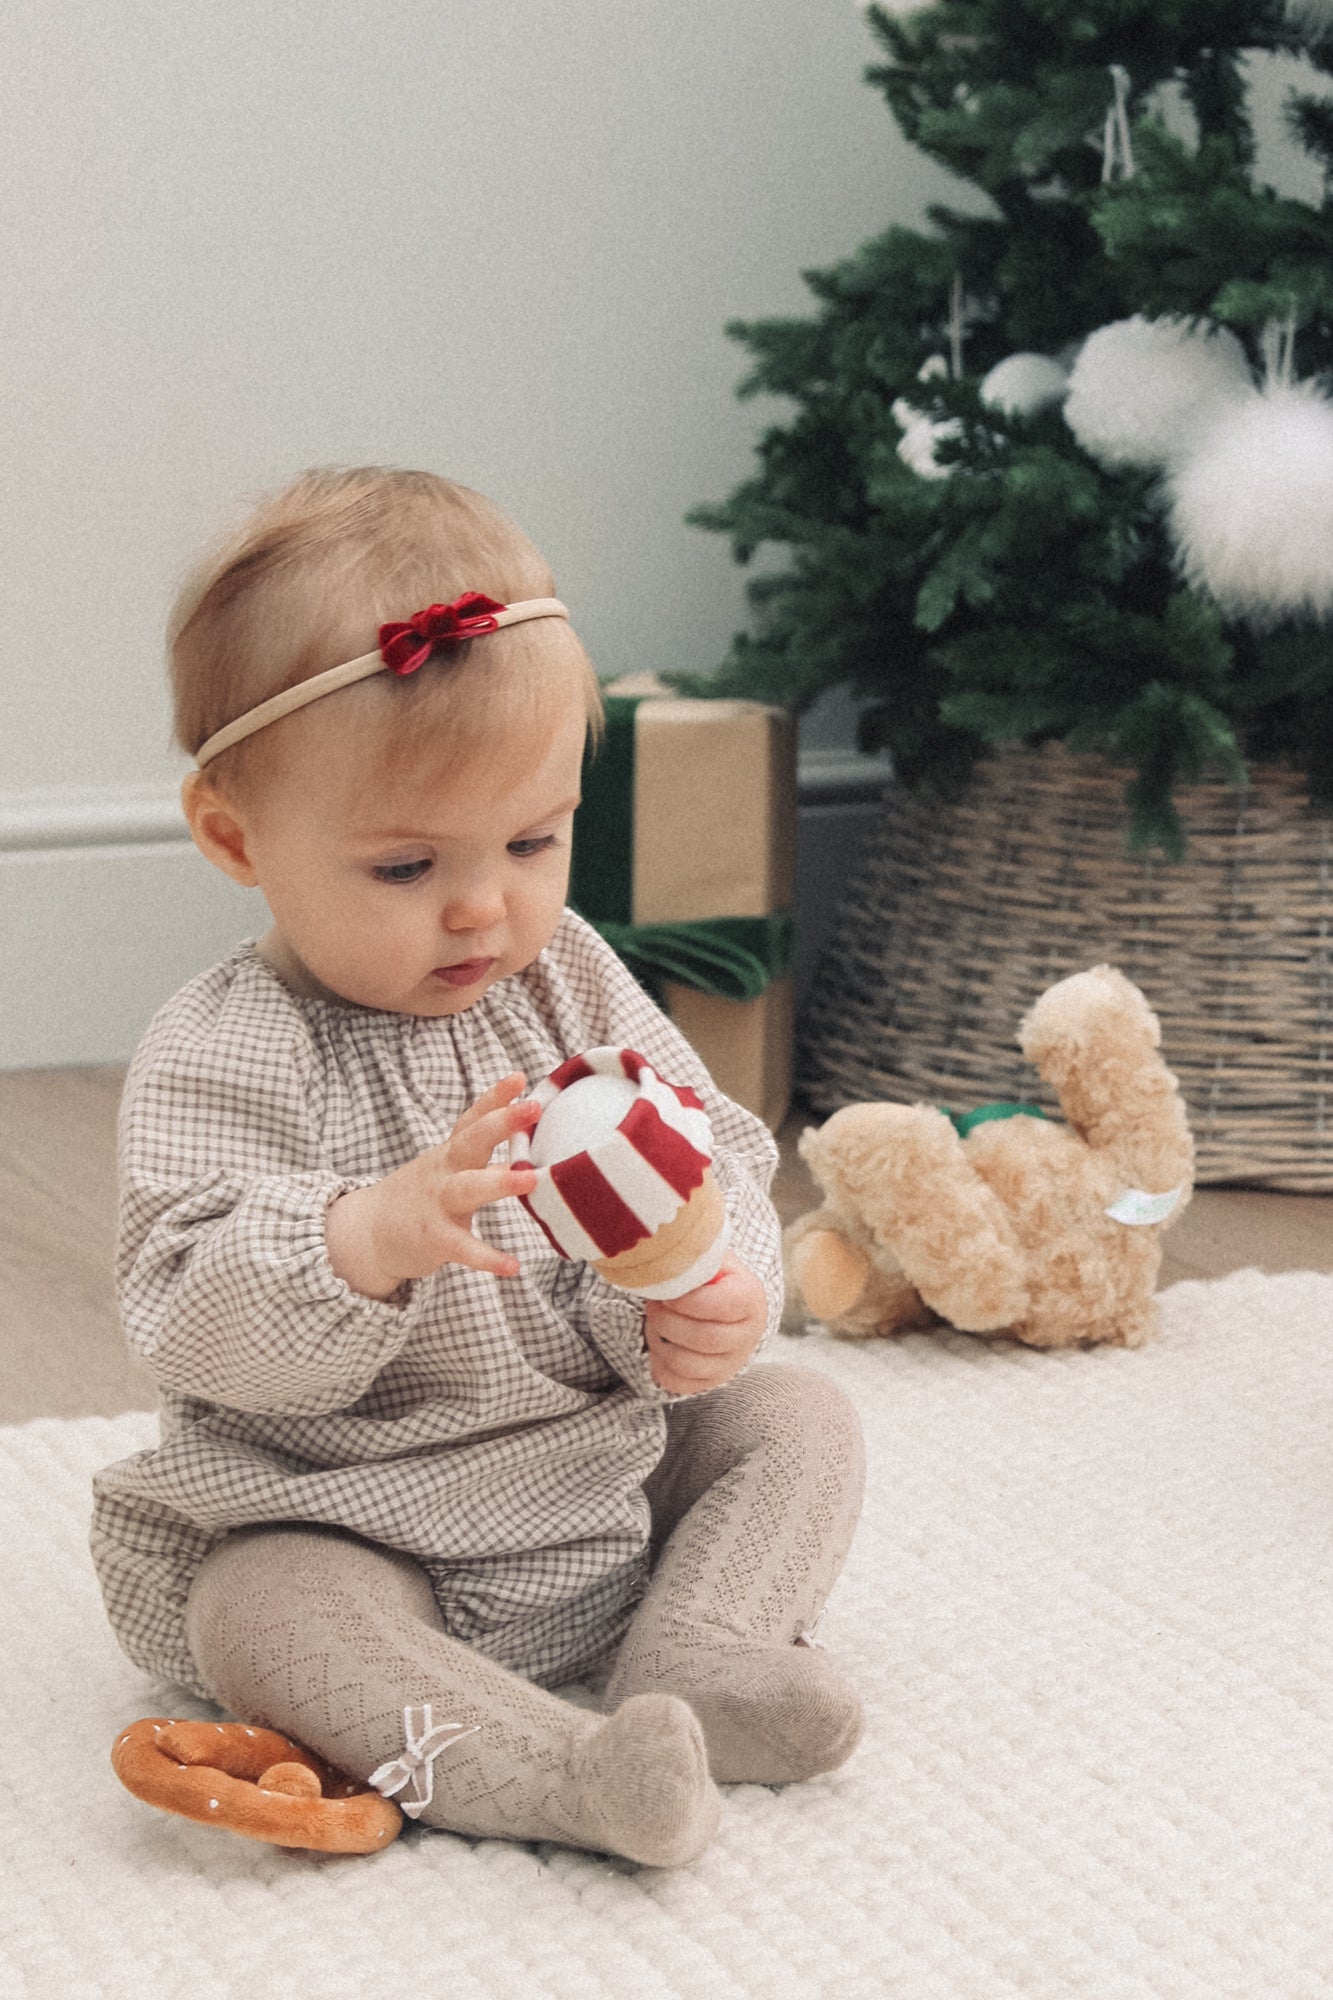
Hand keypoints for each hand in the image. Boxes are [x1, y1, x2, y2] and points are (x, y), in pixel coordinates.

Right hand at [325, 1073, 538, 1299]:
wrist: (368, 1234)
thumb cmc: (422, 1196)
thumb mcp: (446, 1165)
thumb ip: (479, 1147)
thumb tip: (527, 1129)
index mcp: (451, 1154)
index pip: (472, 1119)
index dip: (495, 1097)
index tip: (519, 1077)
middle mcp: (444, 1172)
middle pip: (471, 1141)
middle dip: (501, 1122)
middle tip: (532, 1107)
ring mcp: (437, 1204)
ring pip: (467, 1188)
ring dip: (499, 1181)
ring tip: (531, 1179)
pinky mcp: (434, 1239)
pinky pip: (463, 1248)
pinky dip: (487, 1258)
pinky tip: (512, 1266)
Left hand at [643, 1253, 767, 1394]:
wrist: (727, 1304)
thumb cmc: (713, 1278)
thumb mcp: (711, 1258)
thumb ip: (695, 1257)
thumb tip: (666, 1259)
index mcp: (751, 1299)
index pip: (722, 1305)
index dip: (687, 1301)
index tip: (667, 1293)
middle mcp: (748, 1335)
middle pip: (704, 1338)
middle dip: (667, 1322)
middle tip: (653, 1306)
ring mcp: (731, 1363)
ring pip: (689, 1365)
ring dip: (660, 1343)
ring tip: (653, 1323)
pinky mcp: (712, 1381)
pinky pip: (679, 1383)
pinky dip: (660, 1365)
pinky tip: (659, 1343)